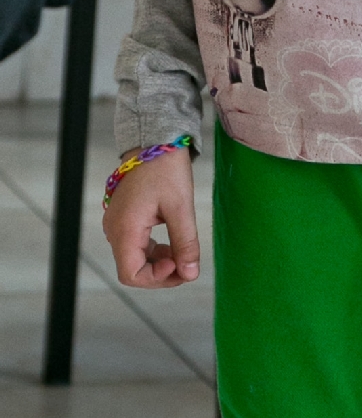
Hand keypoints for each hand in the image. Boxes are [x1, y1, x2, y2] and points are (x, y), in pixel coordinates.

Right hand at [102, 150, 200, 288]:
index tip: (178, 266)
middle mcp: (114, 229)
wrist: (155, 138)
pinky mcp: (124, 217)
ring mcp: (117, 223)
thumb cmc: (166, 168)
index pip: (130, 274)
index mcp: (124, 228)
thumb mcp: (181, 206)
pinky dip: (153, 249)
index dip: (155, 278)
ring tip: (182, 252)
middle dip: (161, 272)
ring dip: (159, 261)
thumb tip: (190, 274)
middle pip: (133, 268)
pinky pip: (135, 244)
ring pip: (135, 257)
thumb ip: (185, 243)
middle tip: (186, 266)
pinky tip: (171, 242)